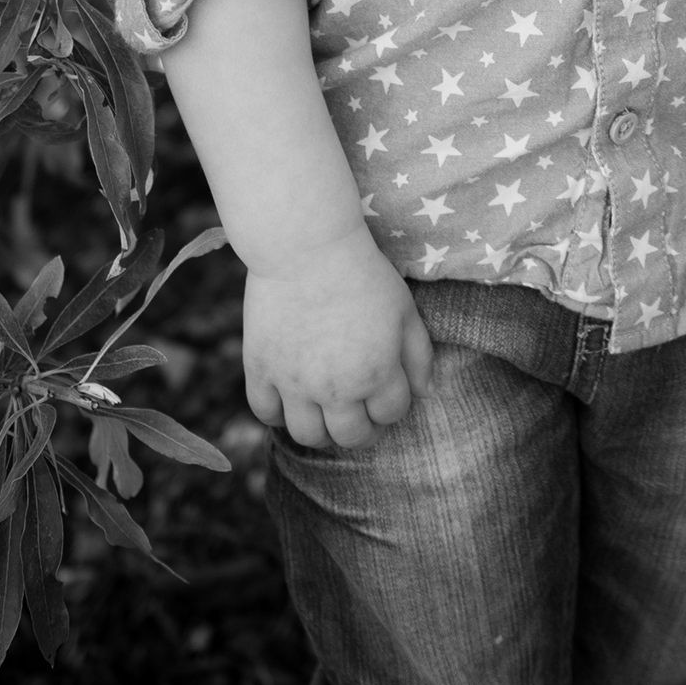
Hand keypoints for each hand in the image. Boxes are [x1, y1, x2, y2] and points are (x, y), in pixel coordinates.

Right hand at [242, 230, 433, 448]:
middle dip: (362, 429)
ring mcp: (294, 383)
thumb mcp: (404, 309)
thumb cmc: (362, 272)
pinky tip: (290, 398)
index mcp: (377, 374)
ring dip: (322, 431)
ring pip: (308, 436)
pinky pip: (266, 413)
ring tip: (325, 411)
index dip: (392, 405)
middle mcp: (336, 389)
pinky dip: (278, 414)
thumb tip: (425, 394)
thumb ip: (419, 355)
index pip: (391, 415)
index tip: (386, 390)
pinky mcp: (260, 369)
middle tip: (358, 411)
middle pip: (352, 437)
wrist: (307, 246)